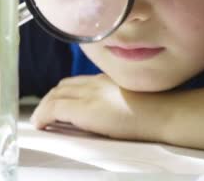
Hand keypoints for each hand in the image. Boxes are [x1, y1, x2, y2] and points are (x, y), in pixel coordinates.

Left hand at [30, 74, 169, 141]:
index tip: (59, 101)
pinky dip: (42, 116)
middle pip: (63, 86)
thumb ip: (118, 98)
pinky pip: (53, 109)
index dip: (64, 91)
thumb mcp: (135, 97)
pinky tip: (40, 124)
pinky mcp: (82, 108)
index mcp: (107, 78)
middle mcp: (94, 82)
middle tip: (45, 112)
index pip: (77, 81)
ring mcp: (87, 94)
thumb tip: (113, 109)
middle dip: (51, 98)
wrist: (162, 112)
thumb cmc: (158, 109)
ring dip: (44, 107)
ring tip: (40, 120)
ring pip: (55, 96)